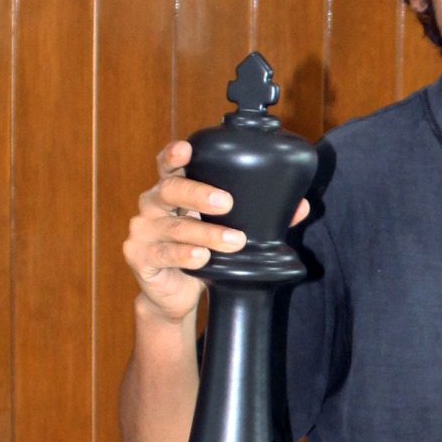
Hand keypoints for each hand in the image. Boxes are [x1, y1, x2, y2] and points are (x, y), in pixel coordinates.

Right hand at [122, 140, 304, 326]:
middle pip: (169, 189)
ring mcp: (143, 231)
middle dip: (198, 193)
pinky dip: (185, 255)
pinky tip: (202, 257)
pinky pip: (163, 254)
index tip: (187, 148)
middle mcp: (152, 205)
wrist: (174, 293)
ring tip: (232, 241)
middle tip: (226, 202)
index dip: (174, 154)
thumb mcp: (226, 229)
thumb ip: (260, 216)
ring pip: (172, 226)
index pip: (168, 165)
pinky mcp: (140, 257)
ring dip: (205, 232)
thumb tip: (301, 206)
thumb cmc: (200, 251)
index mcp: (172, 190)